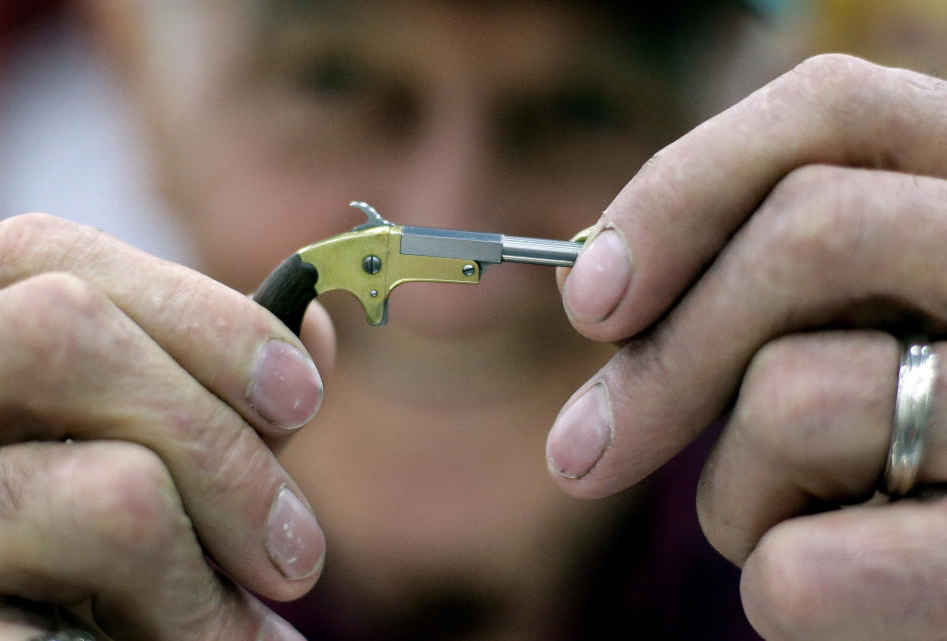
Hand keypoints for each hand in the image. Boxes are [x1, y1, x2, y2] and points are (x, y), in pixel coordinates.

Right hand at [0, 214, 334, 639]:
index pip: (51, 258)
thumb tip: (311, 327)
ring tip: (236, 632)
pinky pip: (62, 625)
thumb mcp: (165, 464)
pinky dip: (165, 636)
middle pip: (62, 330)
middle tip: (295, 552)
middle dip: (218, 441)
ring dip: (208, 578)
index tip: (303, 395)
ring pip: (111, 489)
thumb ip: (220, 397)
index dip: (200, 311)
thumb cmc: (102, 570)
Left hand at [552, 54, 946, 638]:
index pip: (836, 110)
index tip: (589, 300)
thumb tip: (589, 284)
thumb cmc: (908, 446)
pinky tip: (846, 590)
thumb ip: (745, 281)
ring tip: (805, 520)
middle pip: (807, 236)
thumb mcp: (849, 334)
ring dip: (737, 492)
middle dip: (663, 360)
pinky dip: (783, 591)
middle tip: (579, 454)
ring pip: (791, 402)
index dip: (683, 190)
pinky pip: (805, 570)